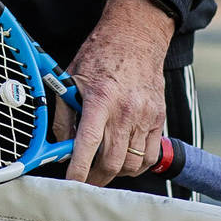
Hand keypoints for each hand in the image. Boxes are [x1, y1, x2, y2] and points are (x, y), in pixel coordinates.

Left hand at [52, 0, 172, 187]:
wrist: (136, 37)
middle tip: (85, 180)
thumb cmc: (100, 56)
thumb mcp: (71, 78)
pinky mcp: (158, 119)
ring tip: (103, 167)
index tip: (71, 182)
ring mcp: (146, 116)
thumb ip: (64, 114)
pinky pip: (150, 156)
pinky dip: (136, 166)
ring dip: (116, 173)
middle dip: (96, 178)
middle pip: (112, 162)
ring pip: (132, 163)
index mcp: (100, 99)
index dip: (78, 169)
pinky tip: (124, 160)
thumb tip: (61, 145)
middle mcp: (125, 110)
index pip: (88, 144)